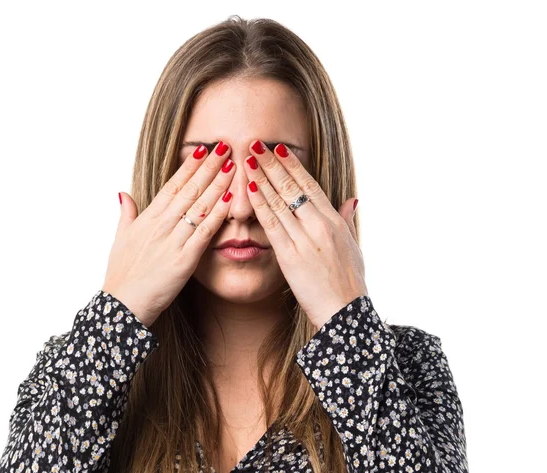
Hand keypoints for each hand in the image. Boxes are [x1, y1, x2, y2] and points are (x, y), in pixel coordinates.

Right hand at [102, 141, 236, 326]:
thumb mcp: (120, 238)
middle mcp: (161, 225)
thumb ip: (126, 214)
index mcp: (148, 218)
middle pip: (189, 189)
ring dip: (217, 185)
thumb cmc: (122, 273)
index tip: (202, 150)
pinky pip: (204, 233)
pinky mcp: (184, 260)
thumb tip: (123, 193)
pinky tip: (230, 201)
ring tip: (232, 165)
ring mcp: (173, 241)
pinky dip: (217, 215)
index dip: (188, 166)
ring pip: (199, 206)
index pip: (172, 185)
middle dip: (208, 167)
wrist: (122, 304)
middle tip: (225, 146)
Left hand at [244, 140, 367, 329]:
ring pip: (280, 202)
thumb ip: (347, 220)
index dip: (293, 165)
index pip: (310, 185)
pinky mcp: (290, 256)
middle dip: (273, 164)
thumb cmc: (349, 281)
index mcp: (334, 222)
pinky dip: (261, 205)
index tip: (279, 149)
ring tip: (248, 159)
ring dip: (262, 178)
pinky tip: (250, 190)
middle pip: (292, 188)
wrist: (344, 312)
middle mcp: (320, 226)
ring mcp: (304, 240)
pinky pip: (272, 225)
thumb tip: (352, 199)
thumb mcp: (353, 247)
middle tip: (256, 144)